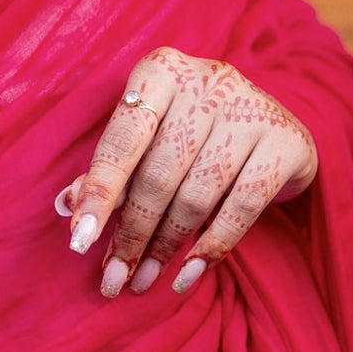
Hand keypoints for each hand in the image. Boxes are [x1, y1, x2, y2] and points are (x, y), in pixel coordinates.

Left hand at [55, 46, 315, 301]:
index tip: (79, 242)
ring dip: (165, 248)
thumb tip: (66, 205)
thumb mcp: (151, 137)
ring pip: (196, 196)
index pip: (123, 140)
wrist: (274, 125)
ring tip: (143, 280)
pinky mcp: (286, 142)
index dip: (99, 193)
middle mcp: (207, 83)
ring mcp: (250, 109)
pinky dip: (212, 247)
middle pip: (158, 175)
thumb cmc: (196, 131)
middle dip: (132, 234)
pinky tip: (188, 274)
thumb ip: (113, 167)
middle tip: (114, 276)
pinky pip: (242, 208)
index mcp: (162, 71)